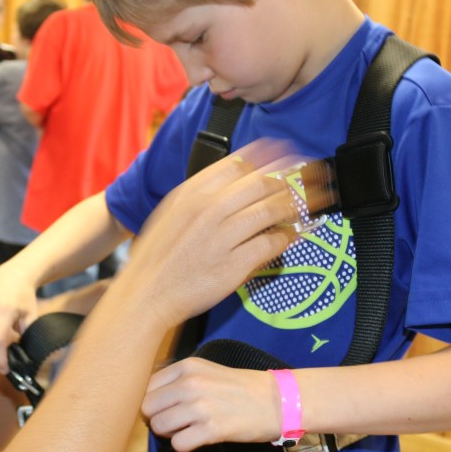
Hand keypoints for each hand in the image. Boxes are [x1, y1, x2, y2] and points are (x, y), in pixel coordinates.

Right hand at [116, 139, 300, 328]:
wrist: (146, 294)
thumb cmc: (158, 256)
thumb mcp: (172, 212)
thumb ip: (201, 195)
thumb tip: (235, 182)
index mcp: (192, 192)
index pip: (240, 163)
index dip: (268, 158)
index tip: (285, 158)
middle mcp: (208, 209)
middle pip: (262, 182)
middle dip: (289, 180)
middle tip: (304, 182)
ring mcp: (222, 236)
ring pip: (272, 209)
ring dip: (294, 207)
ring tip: (304, 208)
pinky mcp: (234, 264)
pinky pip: (271, 243)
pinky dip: (286, 238)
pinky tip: (291, 236)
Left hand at [142, 360, 281, 451]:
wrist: (277, 401)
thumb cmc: (240, 387)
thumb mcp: (206, 370)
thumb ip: (178, 379)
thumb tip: (147, 397)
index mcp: (187, 366)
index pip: (146, 386)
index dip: (152, 401)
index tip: (164, 408)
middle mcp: (190, 383)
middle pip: (147, 408)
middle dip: (157, 418)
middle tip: (175, 422)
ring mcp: (200, 406)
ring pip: (159, 427)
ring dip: (169, 434)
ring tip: (187, 430)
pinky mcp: (212, 429)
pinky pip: (178, 445)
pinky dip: (184, 446)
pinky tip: (197, 440)